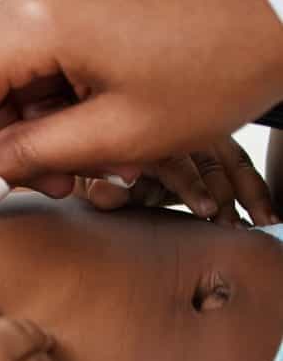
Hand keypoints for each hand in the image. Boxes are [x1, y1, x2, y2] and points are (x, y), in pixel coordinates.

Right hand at [0, 0, 282, 204]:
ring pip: (4, 79)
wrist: (281, 16)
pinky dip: (51, 96)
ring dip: (34, 125)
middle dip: (5, 146)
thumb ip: (31, 159)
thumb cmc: (215, 70)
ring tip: (93, 154)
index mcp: (36, 17)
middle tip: (58, 185)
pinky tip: (92, 116)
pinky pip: (32, 55)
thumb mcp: (118, 134)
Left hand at [71, 134, 279, 226]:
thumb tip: (106, 194)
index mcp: (146, 140)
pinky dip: (255, 189)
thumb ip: (101, 189)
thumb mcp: (94, 183)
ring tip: (263, 222)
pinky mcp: (216, 150)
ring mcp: (200, 138)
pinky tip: (267, 214)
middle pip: (210, 161)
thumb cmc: (100, 174)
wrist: (108, 161)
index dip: (192, 186)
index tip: (206, 210)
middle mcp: (177, 133)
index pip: (174, 161)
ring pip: (233, 162)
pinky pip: (240, 166)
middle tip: (234, 226)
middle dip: (226, 193)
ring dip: (251, 193)